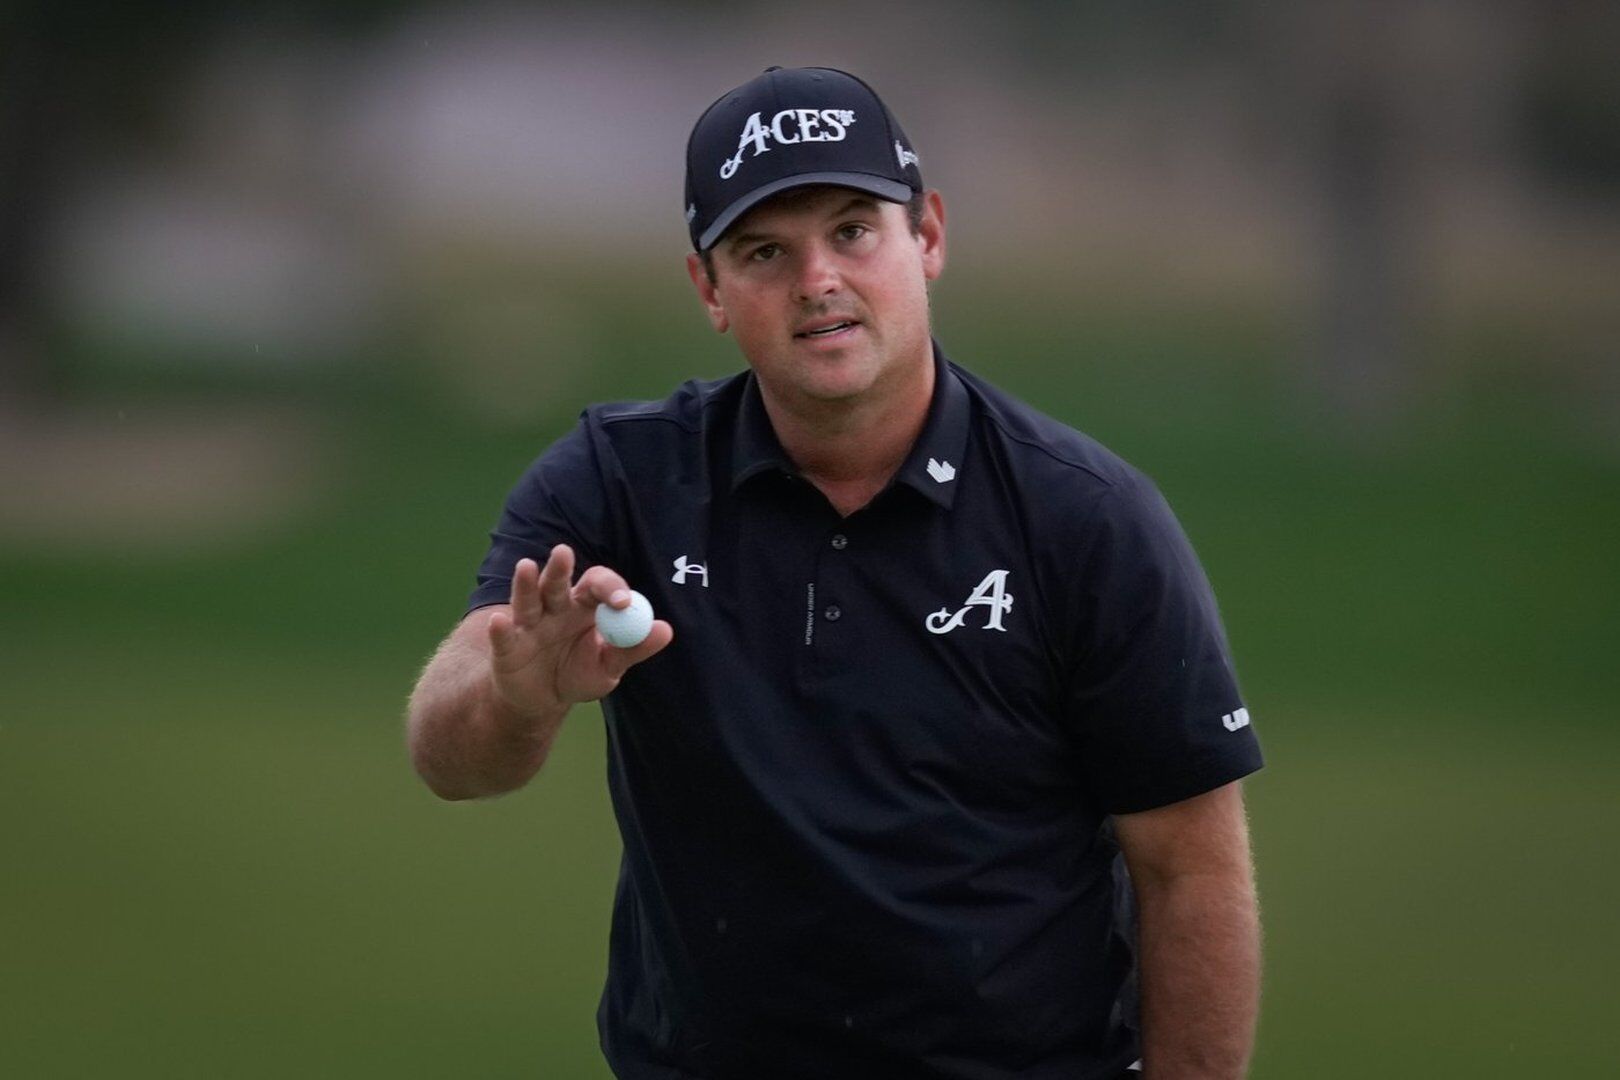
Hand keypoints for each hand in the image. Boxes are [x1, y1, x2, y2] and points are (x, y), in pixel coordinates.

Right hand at [485, 544, 673, 717]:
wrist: (543, 701)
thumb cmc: (578, 673)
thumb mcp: (610, 666)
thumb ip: (634, 648)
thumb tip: (665, 630)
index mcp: (584, 607)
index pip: (597, 585)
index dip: (610, 589)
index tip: (623, 602)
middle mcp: (554, 607)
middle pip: (557, 582)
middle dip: (560, 568)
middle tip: (564, 552)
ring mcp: (527, 624)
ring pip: (527, 599)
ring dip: (525, 583)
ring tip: (526, 566)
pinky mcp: (506, 646)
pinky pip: (503, 636)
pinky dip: (500, 630)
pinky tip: (500, 621)